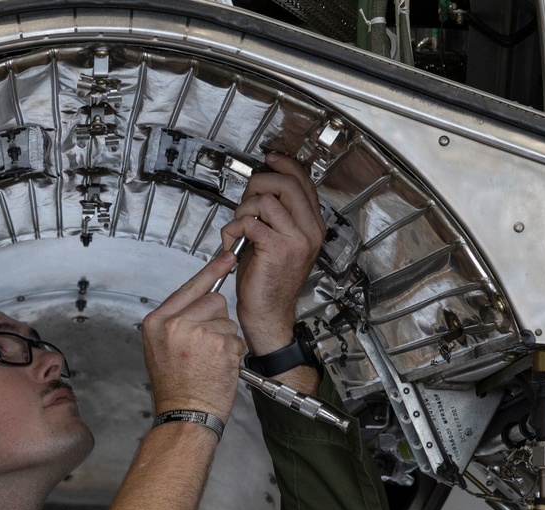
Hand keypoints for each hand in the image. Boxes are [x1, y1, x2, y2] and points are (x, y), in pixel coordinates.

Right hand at [142, 251, 246, 420]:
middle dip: (216, 321)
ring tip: (209, 361)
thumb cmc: (176, 387)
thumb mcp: (161, 348)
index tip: (227, 257)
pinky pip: (236, 338)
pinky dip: (233, 354)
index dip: (211, 271)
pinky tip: (218, 368)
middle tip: (204, 349)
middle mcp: (174, 324)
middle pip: (213, 301)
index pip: (189, 287)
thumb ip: (176, 322)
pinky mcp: (218, 344)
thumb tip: (202, 302)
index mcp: (157, 321)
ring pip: (227, 320)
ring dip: (225, 340)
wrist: (185, 415)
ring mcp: (197, 333)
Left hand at [220, 153, 325, 355]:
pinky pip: (250, 221)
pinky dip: (233, 228)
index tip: (269, 160)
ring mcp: (297, 239)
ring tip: (238, 229)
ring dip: (242, 210)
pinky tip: (231, 242)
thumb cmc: (268, 280)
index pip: (304, 182)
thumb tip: (261, 187)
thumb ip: (277, 214)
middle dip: (257, 184)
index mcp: (313, 226)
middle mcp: (310, 230)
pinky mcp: (278, 248)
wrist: (268, 313)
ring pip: (265, 200)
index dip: (284, 165)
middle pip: (286, 183)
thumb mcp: (278, 240)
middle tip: (245, 202)